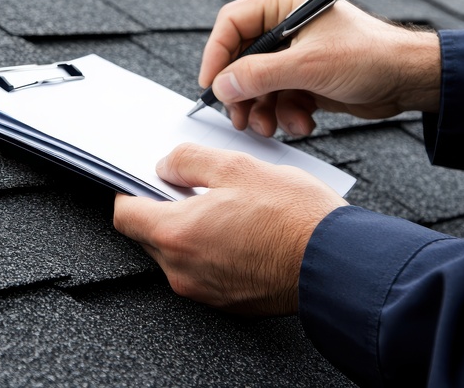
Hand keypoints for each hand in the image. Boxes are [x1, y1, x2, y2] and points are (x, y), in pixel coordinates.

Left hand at [113, 143, 347, 314]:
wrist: (338, 263)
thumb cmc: (294, 218)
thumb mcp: (239, 167)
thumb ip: (190, 161)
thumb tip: (167, 164)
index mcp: (176, 234)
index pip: (125, 215)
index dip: (131, 191)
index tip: (145, 180)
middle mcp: (182, 270)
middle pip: (149, 236)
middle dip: (163, 210)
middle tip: (194, 189)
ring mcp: (204, 291)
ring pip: (177, 255)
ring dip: (189, 231)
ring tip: (226, 208)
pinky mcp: (227, 302)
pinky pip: (203, 272)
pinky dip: (211, 252)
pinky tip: (240, 232)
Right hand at [200, 0, 440, 136]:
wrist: (410, 80)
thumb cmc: (371, 56)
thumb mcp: (308, 66)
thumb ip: (259, 75)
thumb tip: (221, 86)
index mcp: (285, 4)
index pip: (232, 23)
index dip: (217, 54)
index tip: (211, 84)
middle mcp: (287, 26)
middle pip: (242, 59)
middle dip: (242, 92)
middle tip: (239, 116)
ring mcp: (296, 54)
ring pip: (259, 84)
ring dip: (263, 109)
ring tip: (270, 126)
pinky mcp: (306, 78)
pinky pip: (280, 98)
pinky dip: (286, 114)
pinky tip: (302, 123)